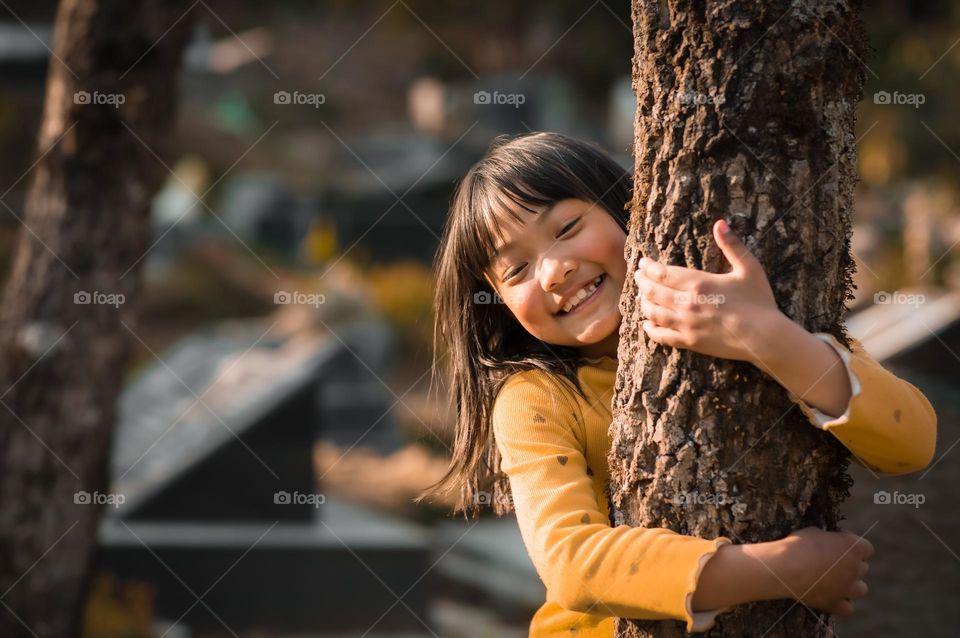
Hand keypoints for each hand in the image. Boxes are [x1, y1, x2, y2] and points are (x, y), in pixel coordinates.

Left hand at [634, 219, 782, 362]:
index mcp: (699, 283)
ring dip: (643, 303)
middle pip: (653, 291)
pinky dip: (650, 329)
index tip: (642, 263)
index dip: (648, 267)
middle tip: (637, 276)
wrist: (766, 337)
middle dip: (642, 282)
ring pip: (653, 313)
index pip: (662, 273)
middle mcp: (687, 304)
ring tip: (641, 296)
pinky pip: (662, 336)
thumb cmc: (760, 301)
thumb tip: (719, 223)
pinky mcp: (690, 342)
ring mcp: (686, 325)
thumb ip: (732, 245)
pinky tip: (646, 324)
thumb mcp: (749, 268)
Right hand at [777, 526, 873, 615]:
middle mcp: (856, 569)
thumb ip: (828, 539)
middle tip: (830, 561)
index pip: (867, 548)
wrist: (784, 567)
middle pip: (863, 568)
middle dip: (850, 564)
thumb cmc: (797, 545)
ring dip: (851, 585)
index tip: (836, 543)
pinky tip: (830, 596)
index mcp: (853, 547)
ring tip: (835, 580)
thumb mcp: (813, 532)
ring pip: (861, 589)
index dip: (851, 545)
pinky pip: (848, 608)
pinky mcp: (835, 604)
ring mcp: (847, 589)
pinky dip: (841, 603)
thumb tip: (827, 543)